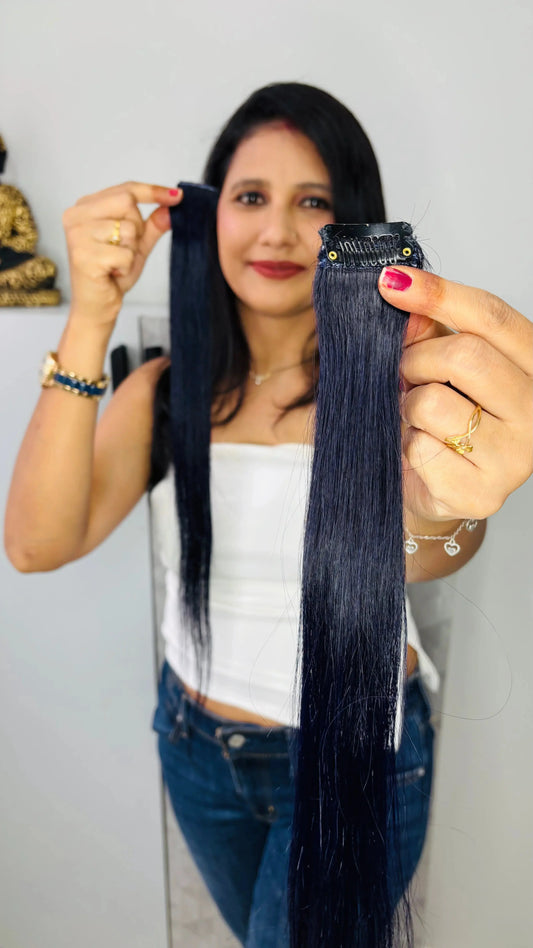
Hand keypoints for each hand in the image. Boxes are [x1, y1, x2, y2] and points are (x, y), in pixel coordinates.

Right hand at [62, 181, 182, 325]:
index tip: (177, 196)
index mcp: (85, 208)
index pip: (124, 189)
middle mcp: (76, 216)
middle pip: (127, 202)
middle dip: (137, 228)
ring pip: (128, 229)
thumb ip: (152, 224)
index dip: (152, 191)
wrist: (97, 307)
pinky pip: (124, 254)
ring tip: (115, 263)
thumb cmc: (112, 275)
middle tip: (124, 249)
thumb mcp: (137, 245)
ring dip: (131, 251)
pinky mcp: (84, 255)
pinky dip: (126, 267)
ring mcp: (77, 234)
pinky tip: (112, 273)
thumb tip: (172, 203)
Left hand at [378, 267, 532, 524]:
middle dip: (417, 360)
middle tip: (405, 374)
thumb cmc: (445, 420)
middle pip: (466, 355)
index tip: (392, 282)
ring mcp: (516, 456)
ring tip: (415, 420)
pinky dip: (407, 447)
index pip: (491, 316)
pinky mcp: (483, 493)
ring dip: (407, 407)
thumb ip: (428, 330)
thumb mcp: (441, 366)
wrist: (439, 491)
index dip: (439, 293)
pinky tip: (420, 454)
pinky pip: (422, 449)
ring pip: (434, 403)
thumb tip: (403, 293)